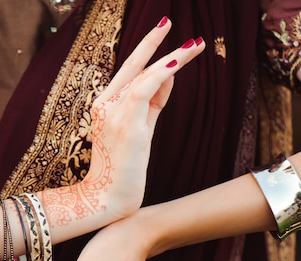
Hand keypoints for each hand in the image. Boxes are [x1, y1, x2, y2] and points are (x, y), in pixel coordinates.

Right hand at [42, 17, 203, 225]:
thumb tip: (169, 76)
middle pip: (134, 65)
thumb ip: (153, 103)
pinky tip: (178, 62)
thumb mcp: (141, 130)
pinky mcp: (126, 126)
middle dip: (155, 41)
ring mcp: (114, 114)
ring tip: (194, 45)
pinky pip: (143, 91)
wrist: (108, 199)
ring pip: (143, 74)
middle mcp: (106, 104)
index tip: (165, 32)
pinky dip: (161, 74)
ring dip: (171, 57)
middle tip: (173, 22)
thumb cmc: (124, 168)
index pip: (129, 70)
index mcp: (106, 104)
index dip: (147, 49)